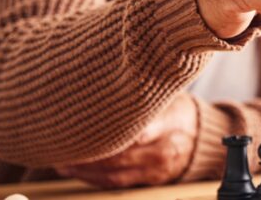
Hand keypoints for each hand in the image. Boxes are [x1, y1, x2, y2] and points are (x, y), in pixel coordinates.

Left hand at [56, 93, 197, 187]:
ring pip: (114, 174)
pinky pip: (117, 183)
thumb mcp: (167, 95)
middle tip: (61, 145)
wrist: (200, 135)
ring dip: (85, 169)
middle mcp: (165, 149)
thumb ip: (143, 93)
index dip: (111, 133)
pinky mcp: (151, 180)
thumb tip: (108, 78)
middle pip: (120, 155)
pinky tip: (74, 170)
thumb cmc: (176, 108)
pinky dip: (93, 178)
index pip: (140, 131)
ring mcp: (158, 169)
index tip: (84, 127)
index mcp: (171, 122)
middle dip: (88, 153)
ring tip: (60, 160)